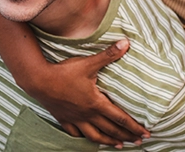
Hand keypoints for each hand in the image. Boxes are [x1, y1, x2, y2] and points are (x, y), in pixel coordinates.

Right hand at [27, 39, 149, 147]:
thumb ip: (109, 55)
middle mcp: (87, 115)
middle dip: (126, 136)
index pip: (120, 118)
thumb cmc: (64, 72)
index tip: (146, 133)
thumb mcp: (89, 62)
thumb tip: (126, 43)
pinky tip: (89, 140)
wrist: (39, 81)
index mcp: (96, 103)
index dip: (134, 126)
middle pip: (110, 130)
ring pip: (94, 136)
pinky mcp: (64, 119)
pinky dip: (85, 138)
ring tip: (119, 145)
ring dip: (108, 141)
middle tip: (139, 141)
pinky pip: (76, 133)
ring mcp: (75, 119)